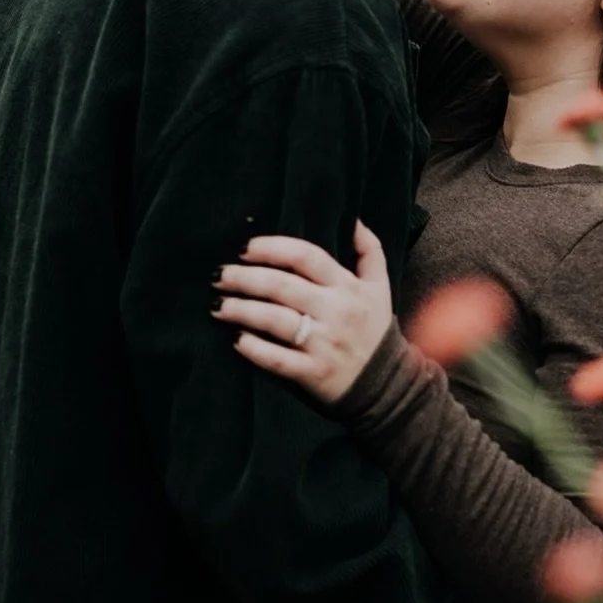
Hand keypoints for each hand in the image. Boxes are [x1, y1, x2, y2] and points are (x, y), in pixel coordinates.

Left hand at [212, 221, 395, 403]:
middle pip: (281, 285)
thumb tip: (352, 218)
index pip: (306, 256)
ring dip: (240, 310)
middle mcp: (336, 312)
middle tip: (218, 276)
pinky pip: (277, 359)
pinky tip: (236, 340)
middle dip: (244, 278)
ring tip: (217, 306)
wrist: (386, 384)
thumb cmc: (374, 329)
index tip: (244, 249)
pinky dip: (254, 349)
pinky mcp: (314, 373)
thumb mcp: (379, 287)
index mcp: (348, 287)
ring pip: (274, 320)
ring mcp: (324, 344)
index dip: (271, 248)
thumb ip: (369, 250)